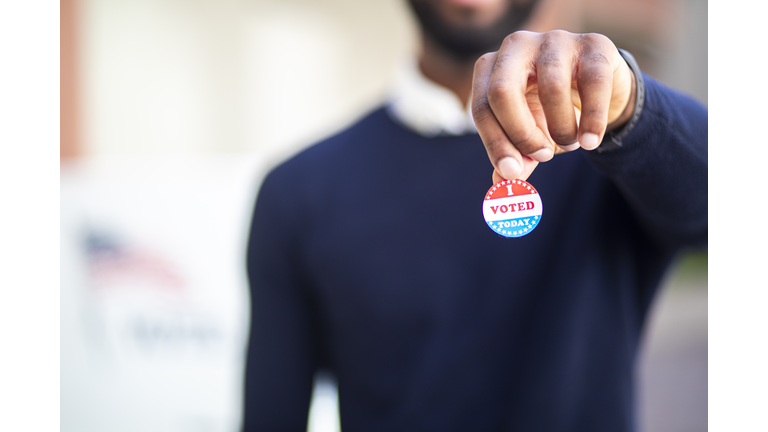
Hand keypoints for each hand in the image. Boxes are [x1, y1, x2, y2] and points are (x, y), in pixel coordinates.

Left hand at [471, 30, 636, 182]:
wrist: (600, 92)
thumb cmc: (552, 113)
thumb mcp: (530, 136)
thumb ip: (516, 158)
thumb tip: (501, 183)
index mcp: (491, 67)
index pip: (481, 106)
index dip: (495, 143)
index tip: (512, 172)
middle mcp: (517, 46)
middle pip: (503, 91)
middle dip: (520, 134)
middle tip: (541, 157)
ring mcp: (555, 40)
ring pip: (551, 88)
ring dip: (562, 129)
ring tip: (570, 143)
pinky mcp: (594, 44)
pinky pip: (593, 84)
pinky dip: (592, 120)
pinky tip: (590, 141)